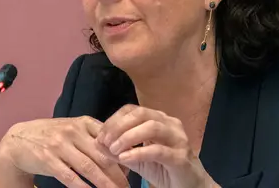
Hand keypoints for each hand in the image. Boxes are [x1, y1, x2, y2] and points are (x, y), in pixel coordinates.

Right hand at [0, 116, 128, 187]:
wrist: (19, 139)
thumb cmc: (52, 135)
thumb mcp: (74, 128)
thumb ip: (94, 137)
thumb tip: (120, 155)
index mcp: (84, 123)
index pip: (110, 139)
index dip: (124, 155)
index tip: (134, 168)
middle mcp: (73, 132)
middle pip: (102, 155)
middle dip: (119, 174)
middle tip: (128, 187)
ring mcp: (60, 145)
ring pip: (89, 167)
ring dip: (105, 184)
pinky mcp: (48, 160)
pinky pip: (69, 177)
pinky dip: (83, 187)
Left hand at [97, 105, 217, 187]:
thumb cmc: (164, 170)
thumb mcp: (136, 159)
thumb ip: (118, 150)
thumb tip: (97, 142)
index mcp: (159, 119)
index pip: (133, 110)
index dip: (114, 120)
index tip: (100, 136)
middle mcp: (170, 123)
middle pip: (141, 113)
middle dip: (119, 126)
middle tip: (105, 142)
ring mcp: (178, 138)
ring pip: (151, 127)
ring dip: (128, 137)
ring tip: (114, 150)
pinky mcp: (181, 157)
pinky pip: (158, 150)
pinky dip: (138, 152)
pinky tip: (125, 158)